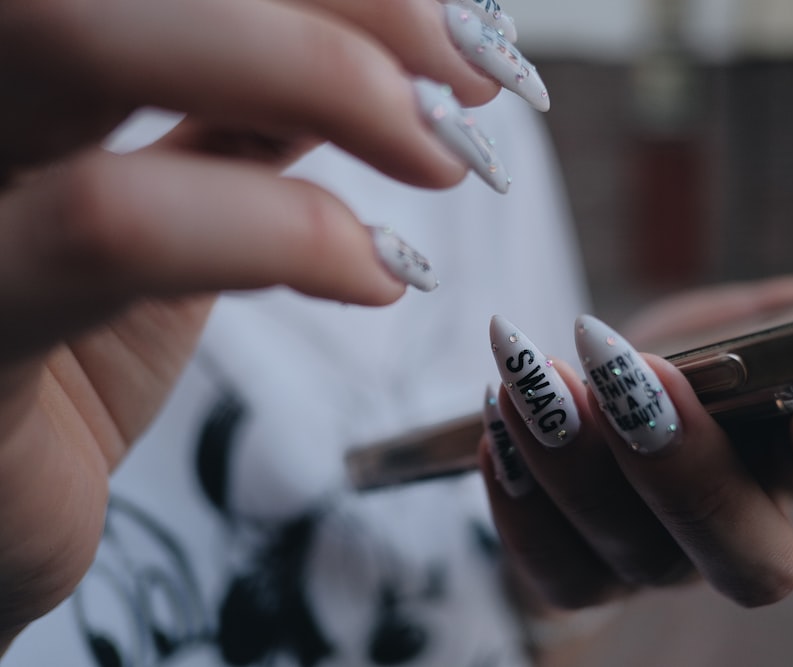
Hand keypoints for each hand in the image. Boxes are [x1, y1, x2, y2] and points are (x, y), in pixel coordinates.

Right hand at [0, 0, 535, 648]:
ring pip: (86, 36)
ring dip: (321, 76)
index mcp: (23, 60)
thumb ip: (243, 111)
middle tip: (469, 69)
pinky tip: (380, 275)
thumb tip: (385, 43)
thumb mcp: (171, 204)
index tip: (460, 22)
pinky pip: (117, 225)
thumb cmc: (72, 347)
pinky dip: (285, 229)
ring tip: (442, 157)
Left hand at [480, 259, 792, 610]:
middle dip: (684, 464)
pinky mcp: (577, 579)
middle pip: (743, 554)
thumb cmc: (681, 368)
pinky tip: (501, 420)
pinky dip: (520, 495)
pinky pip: (553, 572)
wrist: (584, 411)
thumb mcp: (740, 323)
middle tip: (629, 370)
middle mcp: (732, 530)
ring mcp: (653, 566)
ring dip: (578, 459)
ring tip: (535, 374)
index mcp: (789, 460)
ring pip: (633, 552)